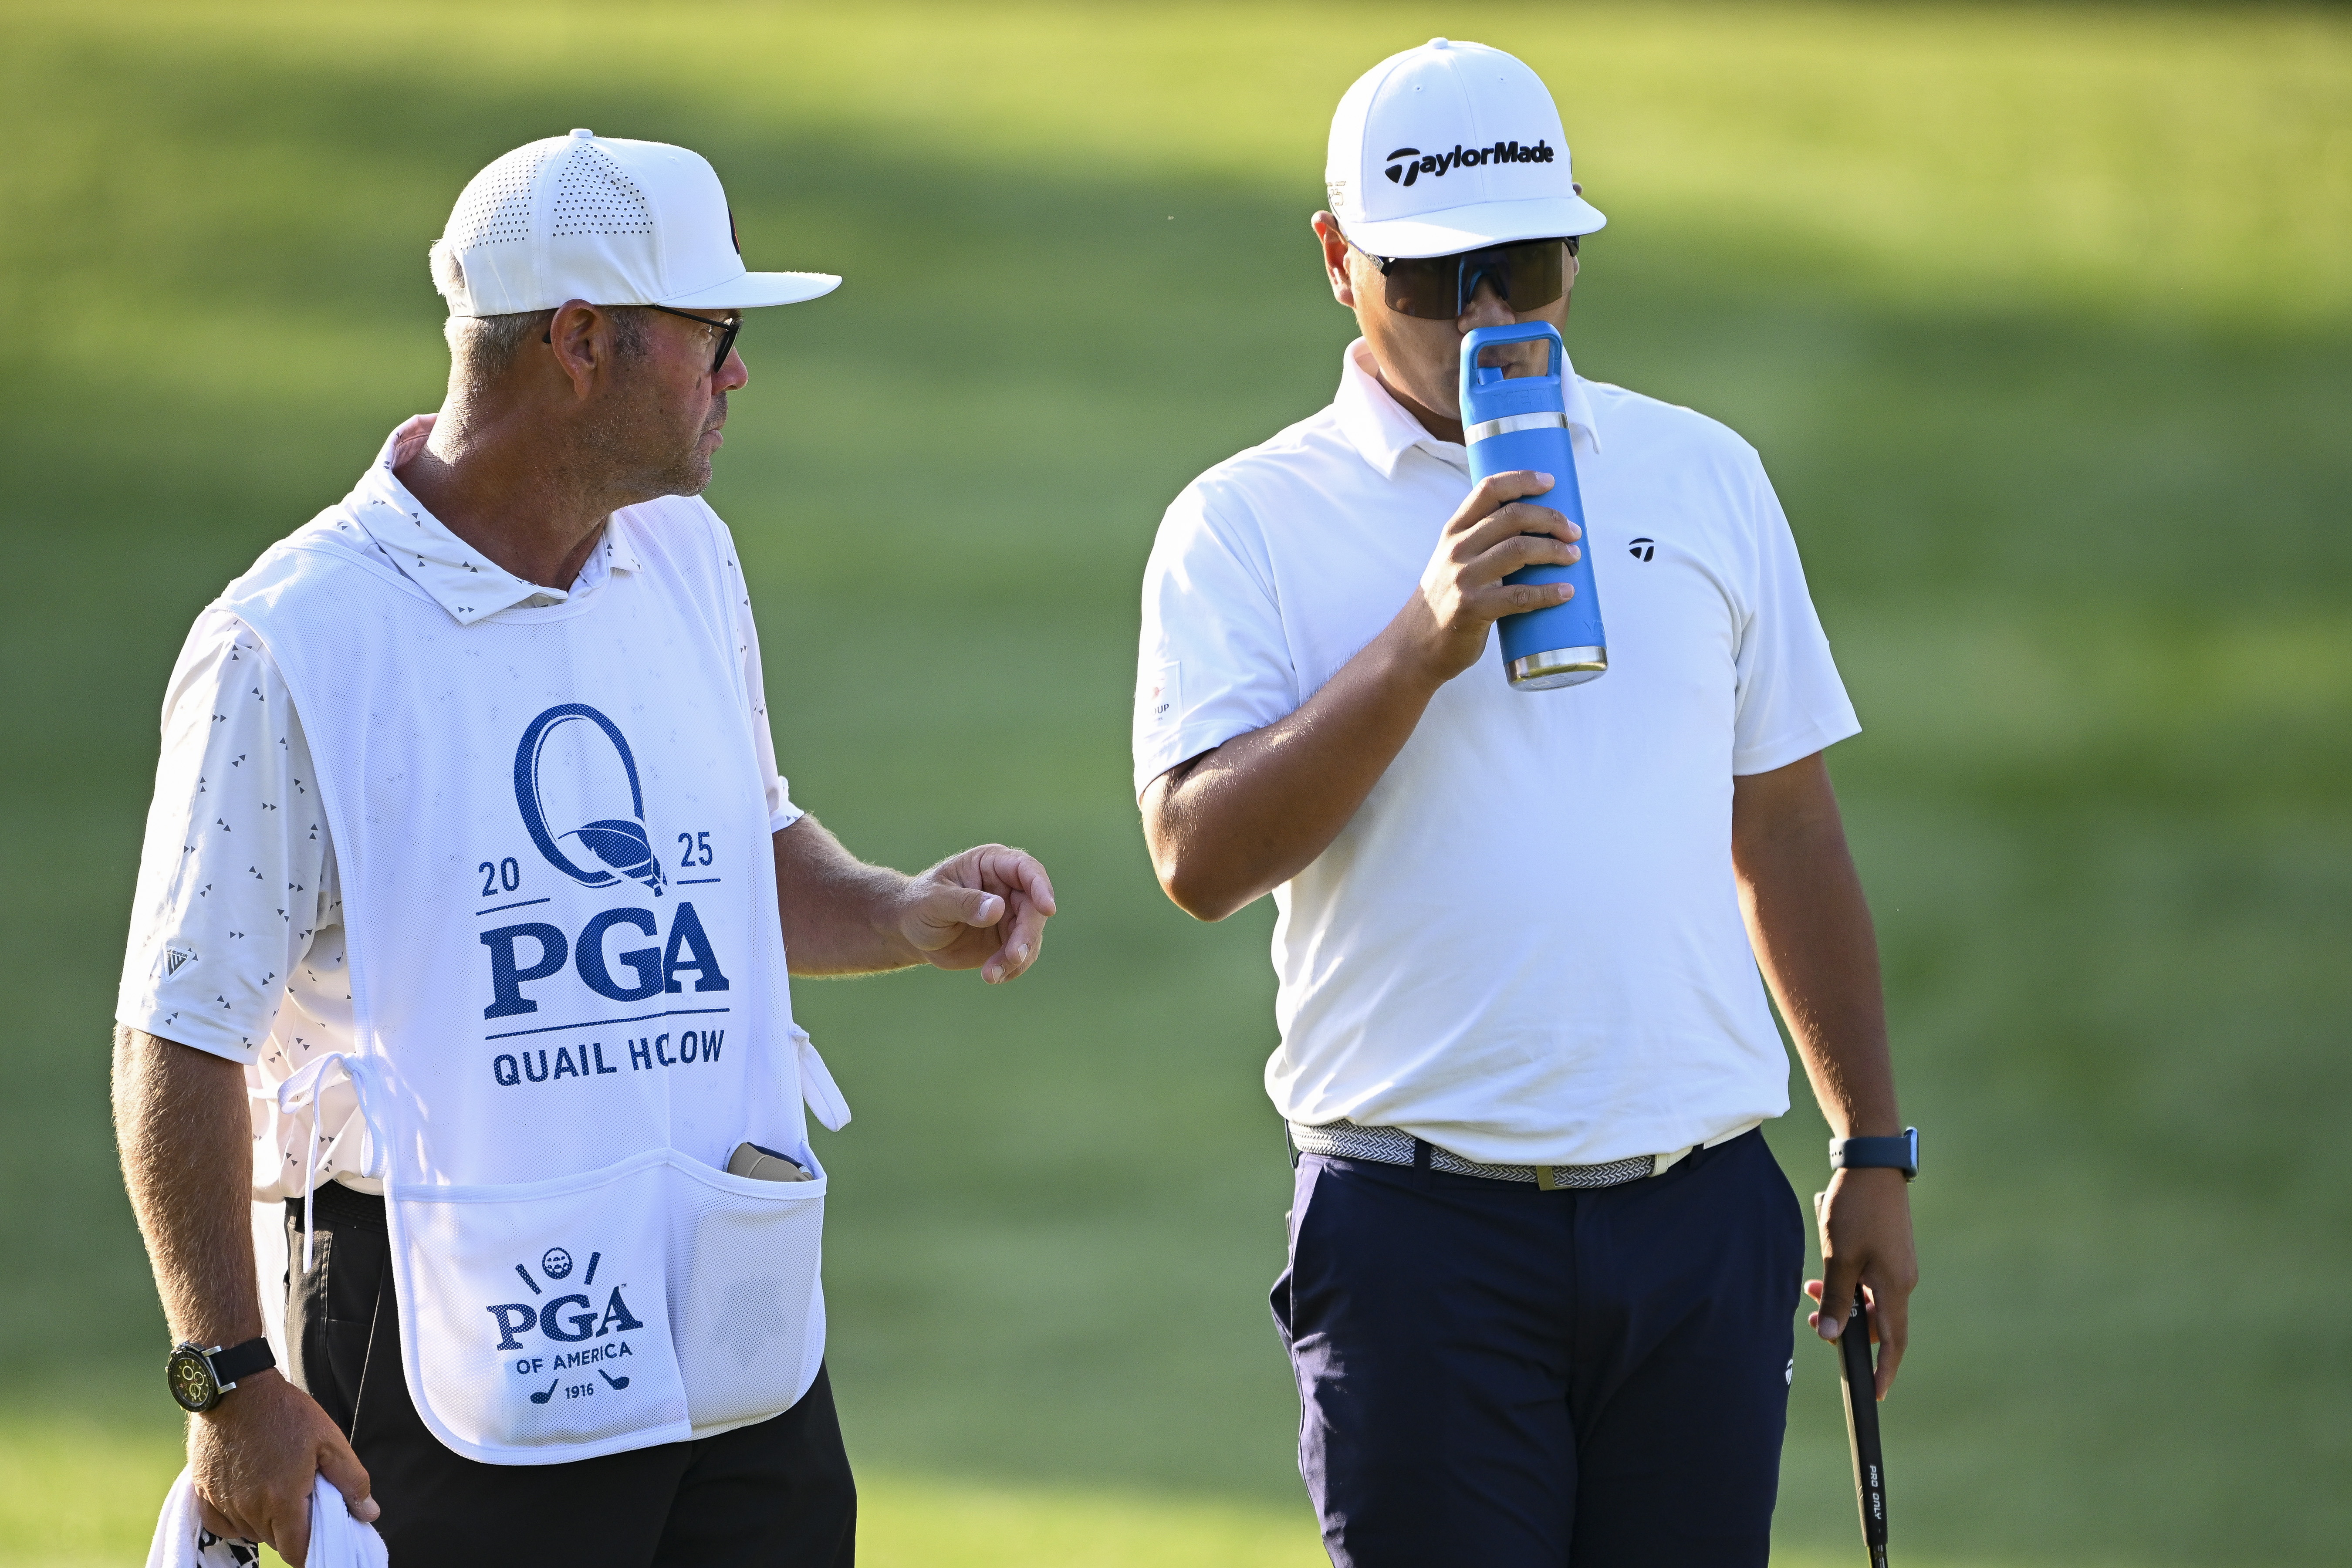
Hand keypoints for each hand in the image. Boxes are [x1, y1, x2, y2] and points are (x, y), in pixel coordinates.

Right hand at [188, 1369, 376, 1565]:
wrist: (236, 1389)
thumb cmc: (285, 1412)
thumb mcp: (330, 1441)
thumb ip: (352, 1481)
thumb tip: (368, 1514)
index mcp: (282, 1499)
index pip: (297, 1551)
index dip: (312, 1551)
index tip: (323, 1539)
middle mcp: (249, 1508)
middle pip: (275, 1541)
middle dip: (293, 1531)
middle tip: (305, 1501)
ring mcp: (223, 1502)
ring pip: (250, 1532)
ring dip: (267, 1522)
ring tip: (280, 1490)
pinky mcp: (203, 1493)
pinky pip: (222, 1524)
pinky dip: (238, 1519)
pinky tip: (251, 1498)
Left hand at [892, 844, 1056, 982]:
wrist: (910, 932)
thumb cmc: (918, 906)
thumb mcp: (934, 902)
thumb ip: (964, 903)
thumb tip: (998, 909)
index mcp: (991, 864)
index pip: (1025, 869)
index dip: (1040, 887)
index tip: (1047, 909)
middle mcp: (1007, 887)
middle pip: (1034, 907)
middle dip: (1027, 934)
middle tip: (1013, 956)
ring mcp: (1010, 914)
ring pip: (1031, 935)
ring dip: (1018, 957)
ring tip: (990, 975)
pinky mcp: (1008, 939)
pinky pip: (1022, 955)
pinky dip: (1012, 968)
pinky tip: (993, 977)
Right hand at [1402, 470, 1581, 681]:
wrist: (1414, 645)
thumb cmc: (1445, 600)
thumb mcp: (1452, 561)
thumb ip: (1481, 542)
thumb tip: (1535, 529)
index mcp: (1454, 532)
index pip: (1488, 490)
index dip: (1522, 479)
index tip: (1550, 481)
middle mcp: (1456, 549)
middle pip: (1512, 517)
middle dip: (1551, 519)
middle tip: (1574, 531)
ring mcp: (1463, 578)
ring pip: (1518, 550)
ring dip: (1555, 550)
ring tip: (1574, 556)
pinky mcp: (1472, 609)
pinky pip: (1519, 596)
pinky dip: (1548, 593)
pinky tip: (1566, 592)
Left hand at [1807, 1168, 1918, 1399]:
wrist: (1872, 1164)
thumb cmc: (1855, 1209)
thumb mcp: (1838, 1257)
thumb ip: (1835, 1299)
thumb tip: (1830, 1335)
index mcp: (1894, 1287)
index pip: (1893, 1341)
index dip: (1884, 1369)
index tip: (1876, 1393)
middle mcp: (1902, 1280)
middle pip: (1877, 1321)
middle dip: (1846, 1325)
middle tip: (1813, 1320)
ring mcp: (1898, 1264)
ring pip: (1869, 1297)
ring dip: (1842, 1298)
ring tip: (1811, 1287)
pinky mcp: (1891, 1250)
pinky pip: (1869, 1277)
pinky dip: (1848, 1279)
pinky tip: (1826, 1265)